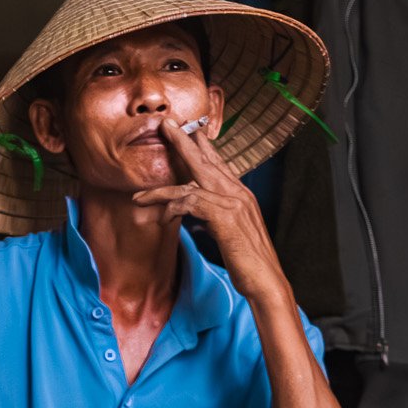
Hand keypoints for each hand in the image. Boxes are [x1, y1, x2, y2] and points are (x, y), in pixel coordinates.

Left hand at [132, 120, 286, 304]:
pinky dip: (173, 208)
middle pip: (207, 161)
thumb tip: (201, 218)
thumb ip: (217, 221)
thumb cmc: (250, 263)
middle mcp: (239, 194)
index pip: (219, 164)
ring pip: (193, 183)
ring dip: (162, 189)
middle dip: (184, 142)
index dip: (202, 147)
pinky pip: (192, 202)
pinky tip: (162, 217)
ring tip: (141, 194)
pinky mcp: (226, 217)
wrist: (267, 281)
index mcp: (242, 196)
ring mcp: (234, 203)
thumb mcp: (232, 236)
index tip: (188, 132)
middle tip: (167, 125)